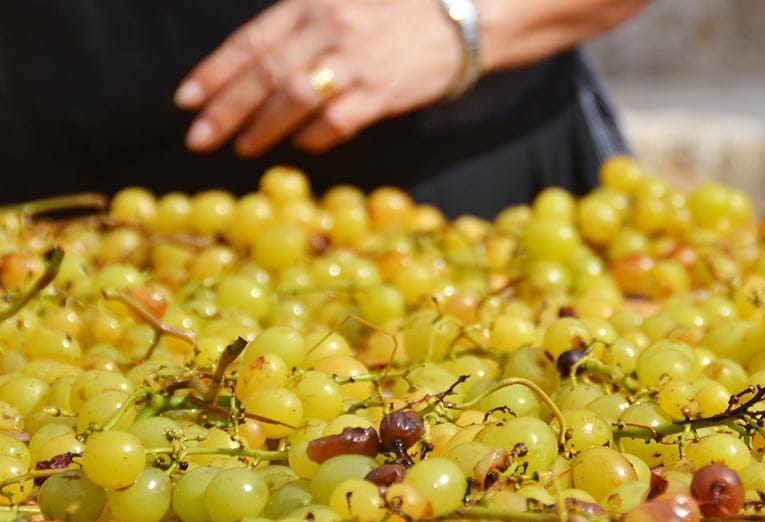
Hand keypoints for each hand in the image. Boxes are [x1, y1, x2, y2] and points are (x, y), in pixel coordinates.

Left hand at [175, 0, 462, 156]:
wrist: (463, 16)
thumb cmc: (398, 8)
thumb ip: (300, 23)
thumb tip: (256, 61)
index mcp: (311, 4)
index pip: (251, 41)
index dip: (214, 72)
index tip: (186, 99)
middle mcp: (328, 30)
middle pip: (264, 74)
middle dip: (225, 109)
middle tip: (199, 137)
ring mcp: (356, 62)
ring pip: (294, 100)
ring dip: (262, 128)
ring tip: (240, 147)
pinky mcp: (383, 92)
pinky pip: (337, 122)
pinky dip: (313, 137)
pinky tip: (298, 146)